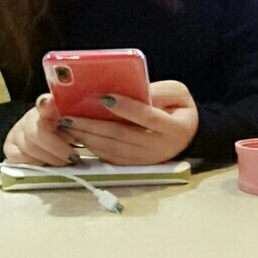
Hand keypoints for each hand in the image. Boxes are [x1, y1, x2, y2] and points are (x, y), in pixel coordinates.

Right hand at [3, 94, 77, 165]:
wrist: (41, 134)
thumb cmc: (62, 129)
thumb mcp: (71, 124)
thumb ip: (73, 123)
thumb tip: (78, 129)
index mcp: (46, 106)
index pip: (44, 103)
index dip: (46, 104)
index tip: (49, 102)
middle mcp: (28, 117)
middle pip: (37, 133)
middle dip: (56, 148)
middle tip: (73, 157)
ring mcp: (16, 132)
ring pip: (29, 148)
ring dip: (50, 158)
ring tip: (64, 161)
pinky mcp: (9, 147)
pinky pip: (20, 158)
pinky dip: (36, 163)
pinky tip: (47, 162)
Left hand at [59, 80, 198, 165]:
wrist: (189, 135)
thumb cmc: (180, 108)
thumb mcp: (178, 93)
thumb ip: (159, 92)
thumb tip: (132, 91)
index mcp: (174, 128)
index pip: (147, 116)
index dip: (126, 107)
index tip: (104, 96)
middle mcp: (160, 148)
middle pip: (122, 136)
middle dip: (93, 125)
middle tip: (70, 115)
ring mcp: (146, 160)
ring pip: (113, 149)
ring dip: (87, 137)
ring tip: (68, 125)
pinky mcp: (136, 166)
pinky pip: (111, 158)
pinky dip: (93, 147)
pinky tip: (79, 136)